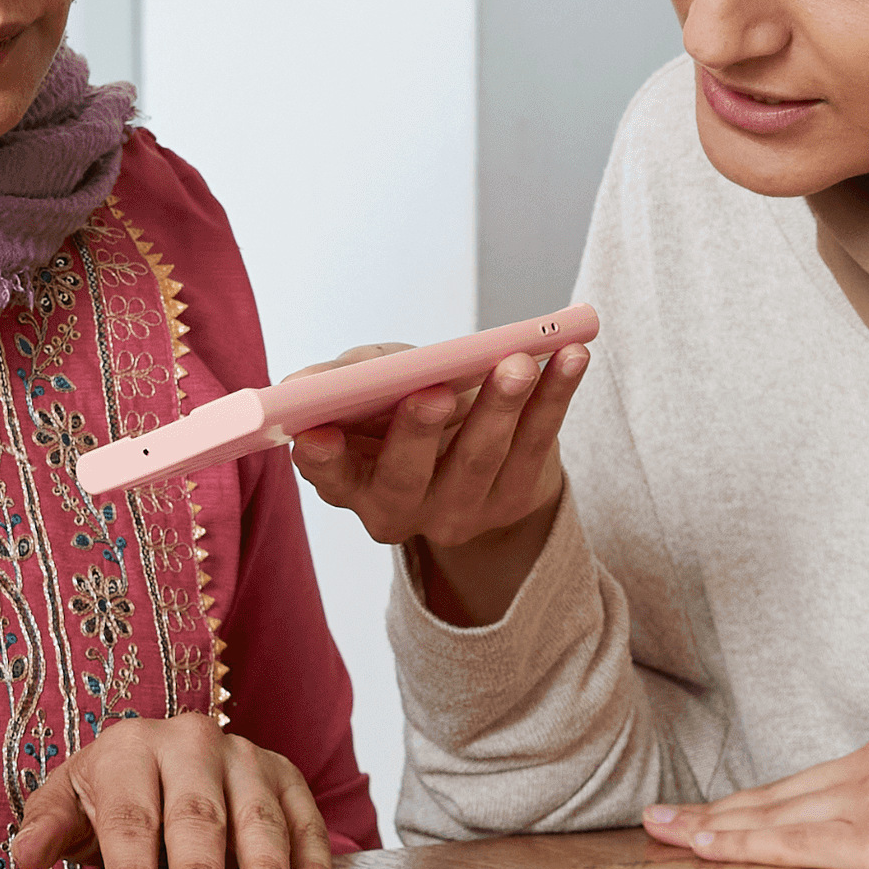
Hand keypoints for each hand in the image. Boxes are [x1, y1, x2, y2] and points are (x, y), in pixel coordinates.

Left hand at [10, 713, 338, 868]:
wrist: (162, 756)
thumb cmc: (112, 792)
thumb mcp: (69, 803)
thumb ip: (48, 830)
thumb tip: (24, 856)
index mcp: (130, 749)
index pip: (131, 818)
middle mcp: (191, 743)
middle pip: (198, 818)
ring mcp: (245, 756)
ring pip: (259, 818)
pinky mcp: (286, 775)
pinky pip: (304, 819)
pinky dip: (313, 863)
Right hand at [287, 340, 591, 625]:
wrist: (473, 439)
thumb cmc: (404, 403)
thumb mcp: (368, 388)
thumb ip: (339, 382)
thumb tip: (299, 386)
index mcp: (351, 482)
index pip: (330, 476)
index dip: (322, 460)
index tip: (316, 431)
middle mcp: (399, 509)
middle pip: (406, 480)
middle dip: (418, 433)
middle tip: (434, 391)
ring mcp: (459, 512)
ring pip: (479, 461)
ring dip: (500, 407)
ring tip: (515, 362)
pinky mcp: (514, 498)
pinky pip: (537, 444)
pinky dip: (555, 396)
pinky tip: (569, 357)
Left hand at [638, 727, 868, 868]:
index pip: (814, 783)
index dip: (760, 799)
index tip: (718, 810)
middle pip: (780, 793)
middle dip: (719, 810)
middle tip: (661, 821)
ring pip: (775, 813)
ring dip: (715, 827)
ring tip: (664, 836)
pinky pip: (797, 842)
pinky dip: (744, 844)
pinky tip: (707, 850)